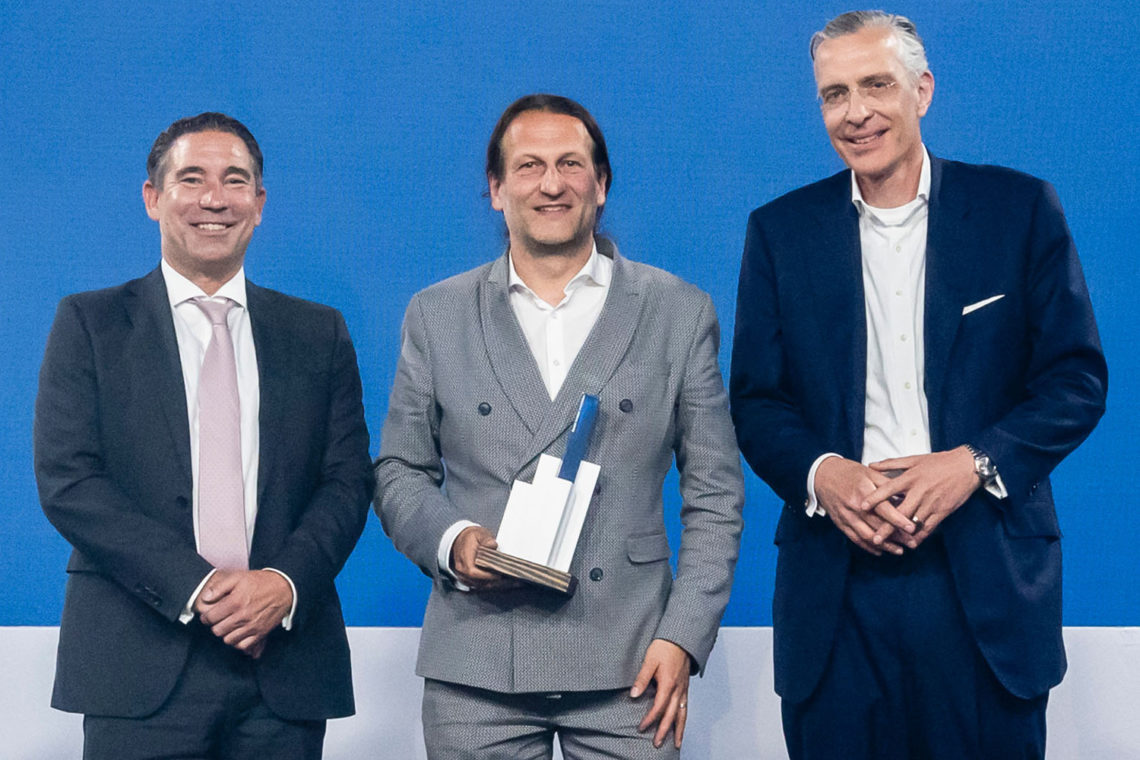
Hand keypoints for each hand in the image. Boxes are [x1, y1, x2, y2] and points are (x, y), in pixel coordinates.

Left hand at [194, 569, 292, 656]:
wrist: (284, 588)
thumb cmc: (261, 582)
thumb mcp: (238, 577)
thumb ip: (219, 587)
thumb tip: (205, 598)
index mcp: (235, 602)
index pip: (211, 618)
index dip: (206, 617)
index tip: (208, 615)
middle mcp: (243, 616)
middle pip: (218, 630)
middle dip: (215, 625)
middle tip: (219, 620)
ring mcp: (252, 626)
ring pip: (228, 640)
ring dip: (226, 634)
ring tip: (229, 626)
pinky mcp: (261, 632)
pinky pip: (243, 645)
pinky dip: (238, 642)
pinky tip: (238, 633)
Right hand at [450, 526, 516, 590]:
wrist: (461, 539)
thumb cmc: (471, 537)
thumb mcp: (480, 534)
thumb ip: (486, 540)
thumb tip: (492, 544)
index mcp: (464, 558)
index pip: (473, 572)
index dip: (487, 576)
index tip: (499, 575)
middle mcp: (462, 569)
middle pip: (478, 582)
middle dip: (495, 582)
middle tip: (510, 580)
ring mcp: (464, 575)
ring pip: (480, 585)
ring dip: (494, 585)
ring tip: (510, 582)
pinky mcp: (468, 579)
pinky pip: (479, 585)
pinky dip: (490, 584)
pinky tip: (501, 582)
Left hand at [631, 639, 691, 748]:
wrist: (680, 637)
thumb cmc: (664, 647)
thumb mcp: (649, 660)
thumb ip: (642, 678)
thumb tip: (634, 695)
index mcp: (668, 683)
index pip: (658, 707)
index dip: (650, 719)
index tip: (641, 727)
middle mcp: (678, 689)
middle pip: (671, 715)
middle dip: (664, 730)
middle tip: (657, 743)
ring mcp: (683, 688)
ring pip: (682, 713)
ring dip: (679, 729)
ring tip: (677, 743)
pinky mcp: (686, 686)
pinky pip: (686, 706)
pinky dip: (684, 718)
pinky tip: (681, 724)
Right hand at [814, 457, 916, 555]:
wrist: (822, 475)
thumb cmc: (849, 472)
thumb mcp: (870, 473)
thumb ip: (888, 485)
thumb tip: (906, 496)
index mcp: (863, 490)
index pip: (884, 509)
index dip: (898, 520)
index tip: (912, 528)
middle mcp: (854, 506)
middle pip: (878, 525)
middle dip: (897, 536)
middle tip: (913, 543)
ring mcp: (846, 516)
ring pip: (867, 536)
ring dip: (884, 545)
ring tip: (900, 550)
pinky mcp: (840, 523)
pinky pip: (855, 538)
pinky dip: (868, 547)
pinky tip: (880, 551)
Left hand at [864, 447, 980, 547]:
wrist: (966, 467)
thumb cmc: (939, 462)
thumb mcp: (914, 459)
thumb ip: (891, 463)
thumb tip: (871, 465)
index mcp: (910, 477)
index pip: (888, 489)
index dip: (875, 498)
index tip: (862, 507)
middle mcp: (919, 491)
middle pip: (900, 511)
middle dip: (887, 526)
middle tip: (875, 538)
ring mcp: (931, 503)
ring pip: (914, 522)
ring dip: (902, 535)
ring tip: (890, 545)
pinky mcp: (942, 511)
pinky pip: (929, 526)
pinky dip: (920, 536)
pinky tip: (911, 543)